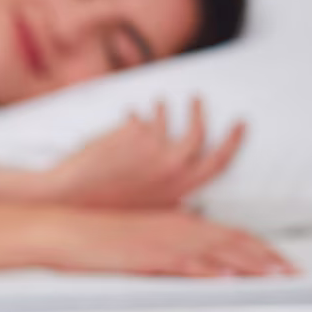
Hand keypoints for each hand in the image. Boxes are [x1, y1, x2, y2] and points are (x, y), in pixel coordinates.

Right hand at [38, 209, 296, 277]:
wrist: (67, 228)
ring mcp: (166, 240)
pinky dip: (211, 271)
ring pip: (219, 251)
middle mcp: (179, 226)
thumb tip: (193, 262)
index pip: (230, 233)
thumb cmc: (101, 236)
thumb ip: (171, 244)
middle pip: (234, 241)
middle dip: (267, 257)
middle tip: (294, 271)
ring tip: (277, 275)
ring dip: (251, 264)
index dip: (260, 247)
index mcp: (179, 221)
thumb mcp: (143, 236)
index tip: (282, 261)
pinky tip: (230, 278)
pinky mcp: (150, 254)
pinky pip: (188, 263)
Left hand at [47, 98, 246, 209]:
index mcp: (182, 186)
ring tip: (159, 103)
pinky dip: (132, 117)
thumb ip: (174, 201)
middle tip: (196, 98)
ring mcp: (154, 144)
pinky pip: (135, 117)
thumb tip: (192, 203)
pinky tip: (126, 117)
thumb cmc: (110, 211)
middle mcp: (173, 164)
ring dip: (162, 107)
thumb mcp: (152, 213)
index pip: (220, 160)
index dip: (234, 140)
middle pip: (197, 130)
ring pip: (163, 116)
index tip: (240, 122)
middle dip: (198, 111)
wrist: (71, 199)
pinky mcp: (133, 129)